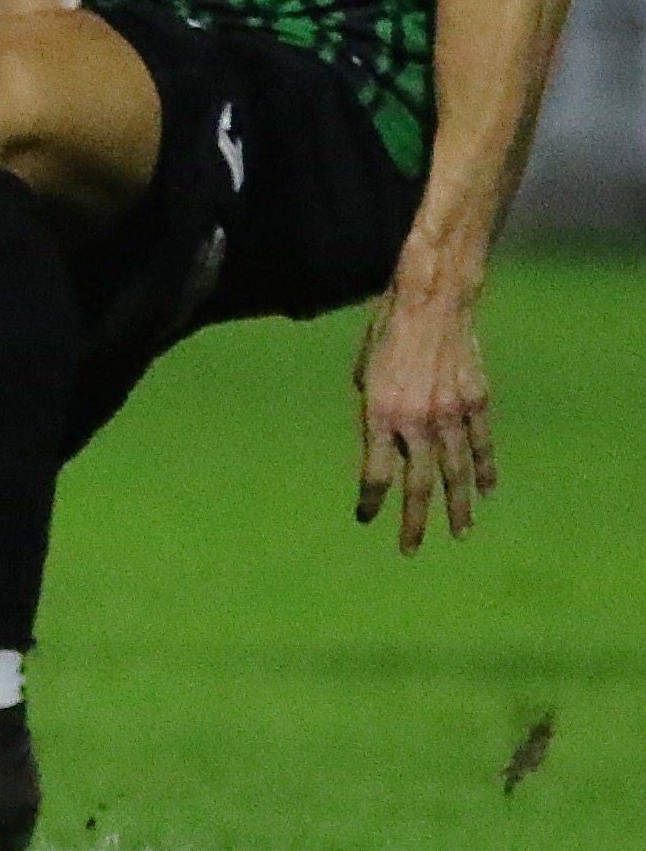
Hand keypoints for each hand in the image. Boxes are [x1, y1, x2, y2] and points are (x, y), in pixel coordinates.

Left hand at [353, 284, 496, 552]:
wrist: (432, 301)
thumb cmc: (387, 333)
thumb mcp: (364, 373)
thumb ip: (375, 414)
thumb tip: (386, 446)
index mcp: (379, 412)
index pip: (376, 472)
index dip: (371, 500)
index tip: (366, 518)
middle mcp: (416, 420)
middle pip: (418, 484)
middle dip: (413, 520)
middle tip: (408, 550)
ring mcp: (451, 413)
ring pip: (456, 473)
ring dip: (457, 506)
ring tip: (458, 534)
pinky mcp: (477, 402)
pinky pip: (482, 445)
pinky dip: (485, 470)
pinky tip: (486, 491)